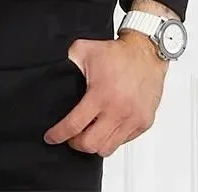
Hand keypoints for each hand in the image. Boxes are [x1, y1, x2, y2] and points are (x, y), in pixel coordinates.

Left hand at [43, 30, 168, 156]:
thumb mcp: (84, 50)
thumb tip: (51, 67)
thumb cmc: (118, 53)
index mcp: (101, 95)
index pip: (74, 125)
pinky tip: (105, 129)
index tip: (51, 137)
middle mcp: (118, 110)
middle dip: (75, 144)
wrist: (145, 52)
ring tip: (87, 135)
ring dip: (94, 144)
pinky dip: (112, 139)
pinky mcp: (144, 123)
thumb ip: (66, 60)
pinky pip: (124, 142)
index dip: (58, 135)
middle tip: (70, 137)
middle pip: (91, 144)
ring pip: (108, 148)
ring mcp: (133, 119)